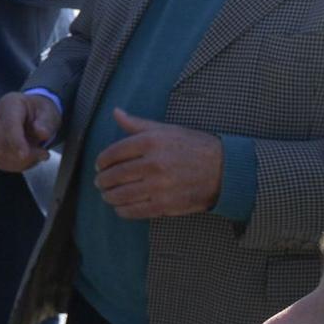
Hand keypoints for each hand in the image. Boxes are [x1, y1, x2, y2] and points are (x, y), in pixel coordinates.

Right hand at [0, 92, 59, 171]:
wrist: (32, 114)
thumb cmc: (39, 113)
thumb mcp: (49, 113)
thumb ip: (46, 122)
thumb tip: (41, 132)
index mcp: (10, 103)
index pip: (9, 124)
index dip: (16, 141)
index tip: (25, 154)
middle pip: (2, 141)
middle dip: (24, 154)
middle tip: (43, 154)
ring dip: (21, 161)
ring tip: (37, 155)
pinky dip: (15, 165)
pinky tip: (27, 159)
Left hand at [92, 109, 221, 219]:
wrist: (224, 170)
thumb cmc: (193, 146)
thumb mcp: (166, 130)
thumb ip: (137, 124)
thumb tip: (116, 112)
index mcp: (150, 142)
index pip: (113, 153)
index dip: (101, 161)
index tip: (99, 166)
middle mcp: (153, 163)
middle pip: (114, 175)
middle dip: (102, 180)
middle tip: (99, 182)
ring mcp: (159, 186)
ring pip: (121, 195)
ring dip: (109, 196)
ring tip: (107, 195)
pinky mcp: (166, 205)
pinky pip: (135, 211)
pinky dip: (122, 210)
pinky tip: (120, 207)